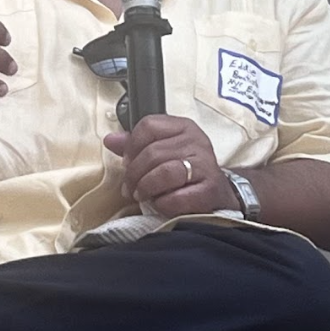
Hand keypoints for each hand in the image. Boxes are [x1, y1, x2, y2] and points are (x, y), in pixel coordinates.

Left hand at [104, 115, 234, 216]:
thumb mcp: (164, 151)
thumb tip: (110, 139)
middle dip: (134, 174)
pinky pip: (176, 197)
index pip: (148, 126)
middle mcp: (197, 141)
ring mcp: (205, 165)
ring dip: (146, 188)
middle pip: (153, 152)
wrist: (219, 195)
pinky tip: (160, 204)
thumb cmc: (186, 171)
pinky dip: (163, 204)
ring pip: (164, 172)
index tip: (127, 162)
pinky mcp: (209, 190)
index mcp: (183, 127)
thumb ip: (136, 145)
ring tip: (141, 196)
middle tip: (130, 189)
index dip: (131, 146)